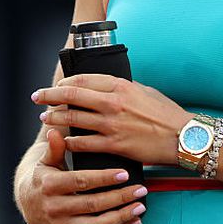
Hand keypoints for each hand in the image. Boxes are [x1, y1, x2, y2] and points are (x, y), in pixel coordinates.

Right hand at [18, 129, 147, 223]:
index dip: (103, 178)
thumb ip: (55, 147)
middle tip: (141, 189)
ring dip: (121, 216)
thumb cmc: (44, 175)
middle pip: (92, 204)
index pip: (81, 181)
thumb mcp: (46, 160)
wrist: (28, 203)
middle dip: (119, 197)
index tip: (125, 173)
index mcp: (49, 185)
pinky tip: (134, 221)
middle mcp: (54, 208)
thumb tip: (54, 131)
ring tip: (141, 206)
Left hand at [32, 74, 189, 165]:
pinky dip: (70, 141)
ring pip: (73, 119)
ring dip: (55, 118)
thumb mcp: (145, 91)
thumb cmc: (167, 114)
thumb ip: (123, 89)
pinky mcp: (114, 145)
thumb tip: (106, 88)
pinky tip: (64, 141)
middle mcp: (113, 102)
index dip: (64, 82)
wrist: (184, 137)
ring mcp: (112, 124)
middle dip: (50, 96)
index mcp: (120, 85)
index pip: (82, 79)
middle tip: (38, 98)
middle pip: (71, 95)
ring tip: (45, 118)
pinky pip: (83, 143)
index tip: (55, 85)